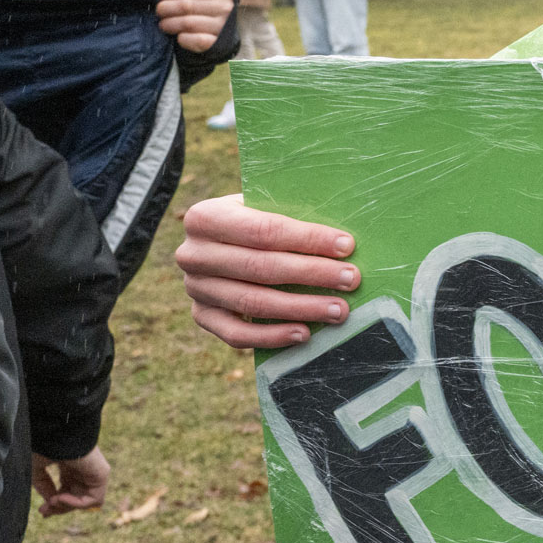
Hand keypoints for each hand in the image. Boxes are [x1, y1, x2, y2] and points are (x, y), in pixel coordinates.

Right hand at [31, 447, 109, 515]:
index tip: (42, 511)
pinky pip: (93, 500)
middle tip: (44, 512)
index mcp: (69, 468)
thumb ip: (44, 486)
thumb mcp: (37, 469)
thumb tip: (51, 502)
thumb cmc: (45, 445)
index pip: (67, 492)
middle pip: (76, 499)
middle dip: (59, 509)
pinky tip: (60, 496)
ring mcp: (93, 473)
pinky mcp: (101, 475)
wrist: (56, 432)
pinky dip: (76, 503)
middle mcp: (83, 471)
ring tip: (53, 501)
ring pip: (84, 502)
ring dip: (66, 507)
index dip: (55, 505)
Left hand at [154, 0, 232, 50]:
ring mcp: (224, 26)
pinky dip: (181, 38)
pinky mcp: (217, 43)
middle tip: (160, 10)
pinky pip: (193, 40)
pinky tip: (178, 34)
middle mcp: (228, 7)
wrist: (206, 29)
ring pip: (188, 23)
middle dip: (166, 8)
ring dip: (169, 24)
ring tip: (163, 22)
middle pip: (188, 5)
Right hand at [176, 194, 357, 348]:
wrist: (222, 243)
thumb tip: (343, 240)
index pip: (263, 230)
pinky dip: (271, 336)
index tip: (346, 246)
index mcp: (205, 217)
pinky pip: (236, 334)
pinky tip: (304, 334)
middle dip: (312, 274)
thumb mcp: (264, 205)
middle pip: (260, 267)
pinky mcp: (202, 316)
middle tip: (350, 279)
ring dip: (301, 308)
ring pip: (252, 302)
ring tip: (338, 310)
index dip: (307, 239)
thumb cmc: (256, 221)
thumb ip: (291, 214)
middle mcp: (192, 254)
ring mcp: (195, 288)